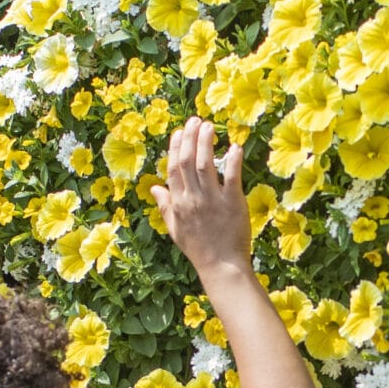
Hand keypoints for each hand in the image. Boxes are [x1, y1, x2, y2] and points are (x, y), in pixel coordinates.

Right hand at [150, 117, 249, 271]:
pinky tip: (234, 147)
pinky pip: (231, 178)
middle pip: (188, 161)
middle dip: (190, 138)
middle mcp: (193, 198)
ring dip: (206, 143)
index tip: (179, 132)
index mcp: (178, 203)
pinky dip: (233, 161)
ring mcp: (212, 200)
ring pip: (205, 165)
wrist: (221, 266)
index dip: (175, 148)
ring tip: (209, 126)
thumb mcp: (175, 229)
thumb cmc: (199, 249)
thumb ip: (164, 206)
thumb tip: (154, 187)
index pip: (173, 169)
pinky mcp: (233, 203)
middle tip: (196, 120)